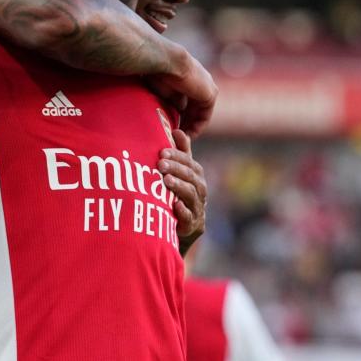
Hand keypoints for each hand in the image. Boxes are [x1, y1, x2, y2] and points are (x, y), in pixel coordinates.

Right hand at [146, 54, 216, 137]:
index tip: (167, 128)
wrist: (167, 60)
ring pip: (199, 113)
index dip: (176, 116)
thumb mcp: (161, 89)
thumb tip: (165, 114)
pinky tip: (185, 136)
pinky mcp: (211, 94)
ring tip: (178, 140)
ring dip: (189, 127)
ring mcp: (207, 87)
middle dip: (183, 123)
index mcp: (187, 76)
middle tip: (173, 137)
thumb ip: (166, 100)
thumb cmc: (156, 69)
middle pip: (193, 108)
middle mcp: (200, 81)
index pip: (184, 101)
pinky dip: (196, 128)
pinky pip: (204, 116)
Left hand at [159, 129, 206, 255]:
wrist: (177, 230)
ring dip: (179, 186)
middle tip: (160, 164)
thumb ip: (181, 154)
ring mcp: (198, 209)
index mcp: (197, 177)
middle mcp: (200, 192)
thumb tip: (177, 130)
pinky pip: (189, 218)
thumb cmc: (177, 196)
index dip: (178, 156)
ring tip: (166, 180)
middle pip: (192, 177)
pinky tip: (174, 205)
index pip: (190, 163)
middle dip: (176, 169)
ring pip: (192, 195)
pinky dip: (182, 211)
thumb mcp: (179, 175)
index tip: (162, 152)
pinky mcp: (193, 227)